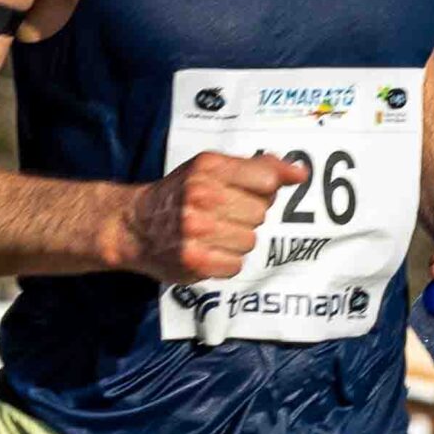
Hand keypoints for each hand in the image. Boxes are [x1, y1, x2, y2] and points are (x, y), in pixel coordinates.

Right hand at [118, 151, 309, 282]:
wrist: (133, 225)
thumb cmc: (180, 194)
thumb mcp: (212, 168)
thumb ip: (257, 168)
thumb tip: (299, 174)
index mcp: (208, 167)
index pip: (266, 180)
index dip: (261, 190)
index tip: (244, 193)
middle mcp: (201, 195)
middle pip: (260, 213)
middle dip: (245, 217)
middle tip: (219, 215)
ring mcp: (196, 229)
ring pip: (250, 241)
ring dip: (235, 241)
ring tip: (210, 234)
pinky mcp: (194, 260)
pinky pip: (236, 265)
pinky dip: (224, 262)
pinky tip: (206, 251)